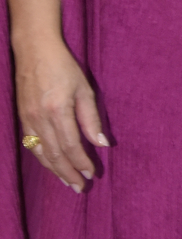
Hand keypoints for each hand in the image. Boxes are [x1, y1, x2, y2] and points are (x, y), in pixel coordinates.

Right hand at [14, 39, 108, 192]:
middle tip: (80, 188)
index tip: (92, 174)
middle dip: (68, 174)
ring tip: (68, 182)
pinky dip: (42, 158)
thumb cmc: (64, 66)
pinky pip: (31, 144)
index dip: (82, 162)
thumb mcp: (84, 89)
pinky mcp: (22, 117)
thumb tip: (102, 144)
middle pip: (55, 155)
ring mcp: (28, 119)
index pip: (71, 146)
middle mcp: (40, 118)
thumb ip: (92, 119)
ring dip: (55, 171)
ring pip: (41, 153)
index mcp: (58, 110)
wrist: (34, 50)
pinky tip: (51, 165)